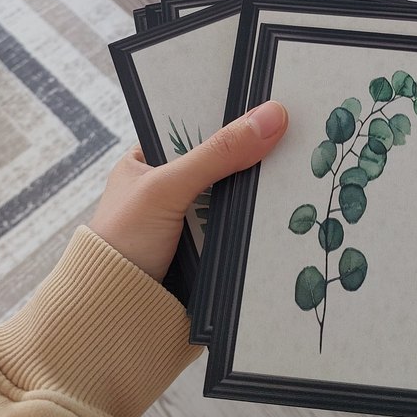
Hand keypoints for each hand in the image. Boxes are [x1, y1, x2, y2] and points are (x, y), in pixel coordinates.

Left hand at [89, 101, 287, 280]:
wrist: (117, 315)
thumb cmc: (122, 242)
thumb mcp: (167, 187)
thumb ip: (216, 154)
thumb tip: (269, 117)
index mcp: (149, 157)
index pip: (196, 121)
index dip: (231, 112)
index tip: (271, 102)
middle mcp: (169, 182)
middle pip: (221, 156)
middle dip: (251, 150)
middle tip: (294, 130)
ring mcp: (189, 213)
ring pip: (233, 188)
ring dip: (257, 185)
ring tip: (298, 161)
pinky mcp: (206, 242)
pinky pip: (238, 219)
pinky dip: (254, 215)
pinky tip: (284, 200)